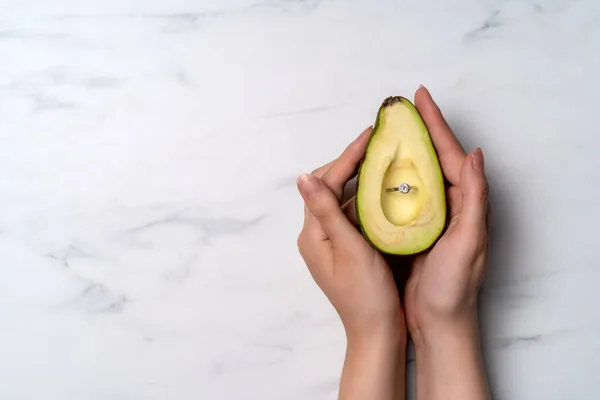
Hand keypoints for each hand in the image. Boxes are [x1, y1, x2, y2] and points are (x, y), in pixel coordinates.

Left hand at [296, 127, 405, 399]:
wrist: (375, 332)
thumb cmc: (366, 296)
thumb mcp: (349, 248)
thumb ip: (327, 211)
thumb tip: (302, 177)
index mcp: (313, 234)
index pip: (326, 183)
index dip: (347, 157)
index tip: (369, 136)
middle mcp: (316, 235)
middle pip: (328, 187)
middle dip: (350, 164)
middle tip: (376, 146)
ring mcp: (330, 242)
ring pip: (341, 200)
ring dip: (358, 180)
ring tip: (382, 162)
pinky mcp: (344, 249)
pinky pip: (351, 215)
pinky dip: (365, 200)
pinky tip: (383, 193)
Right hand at [402, 86, 490, 399]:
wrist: (439, 322)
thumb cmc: (454, 287)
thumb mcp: (469, 242)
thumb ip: (475, 199)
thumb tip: (475, 154)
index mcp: (466, 203)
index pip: (449, 153)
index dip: (434, 124)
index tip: (419, 97)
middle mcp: (450, 205)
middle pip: (431, 158)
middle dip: (416, 130)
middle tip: (397, 108)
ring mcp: (430, 216)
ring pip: (414, 174)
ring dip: (400, 151)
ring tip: (383, 131)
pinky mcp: (413, 229)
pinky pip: (400, 196)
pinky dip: (389, 179)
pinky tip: (375, 172)